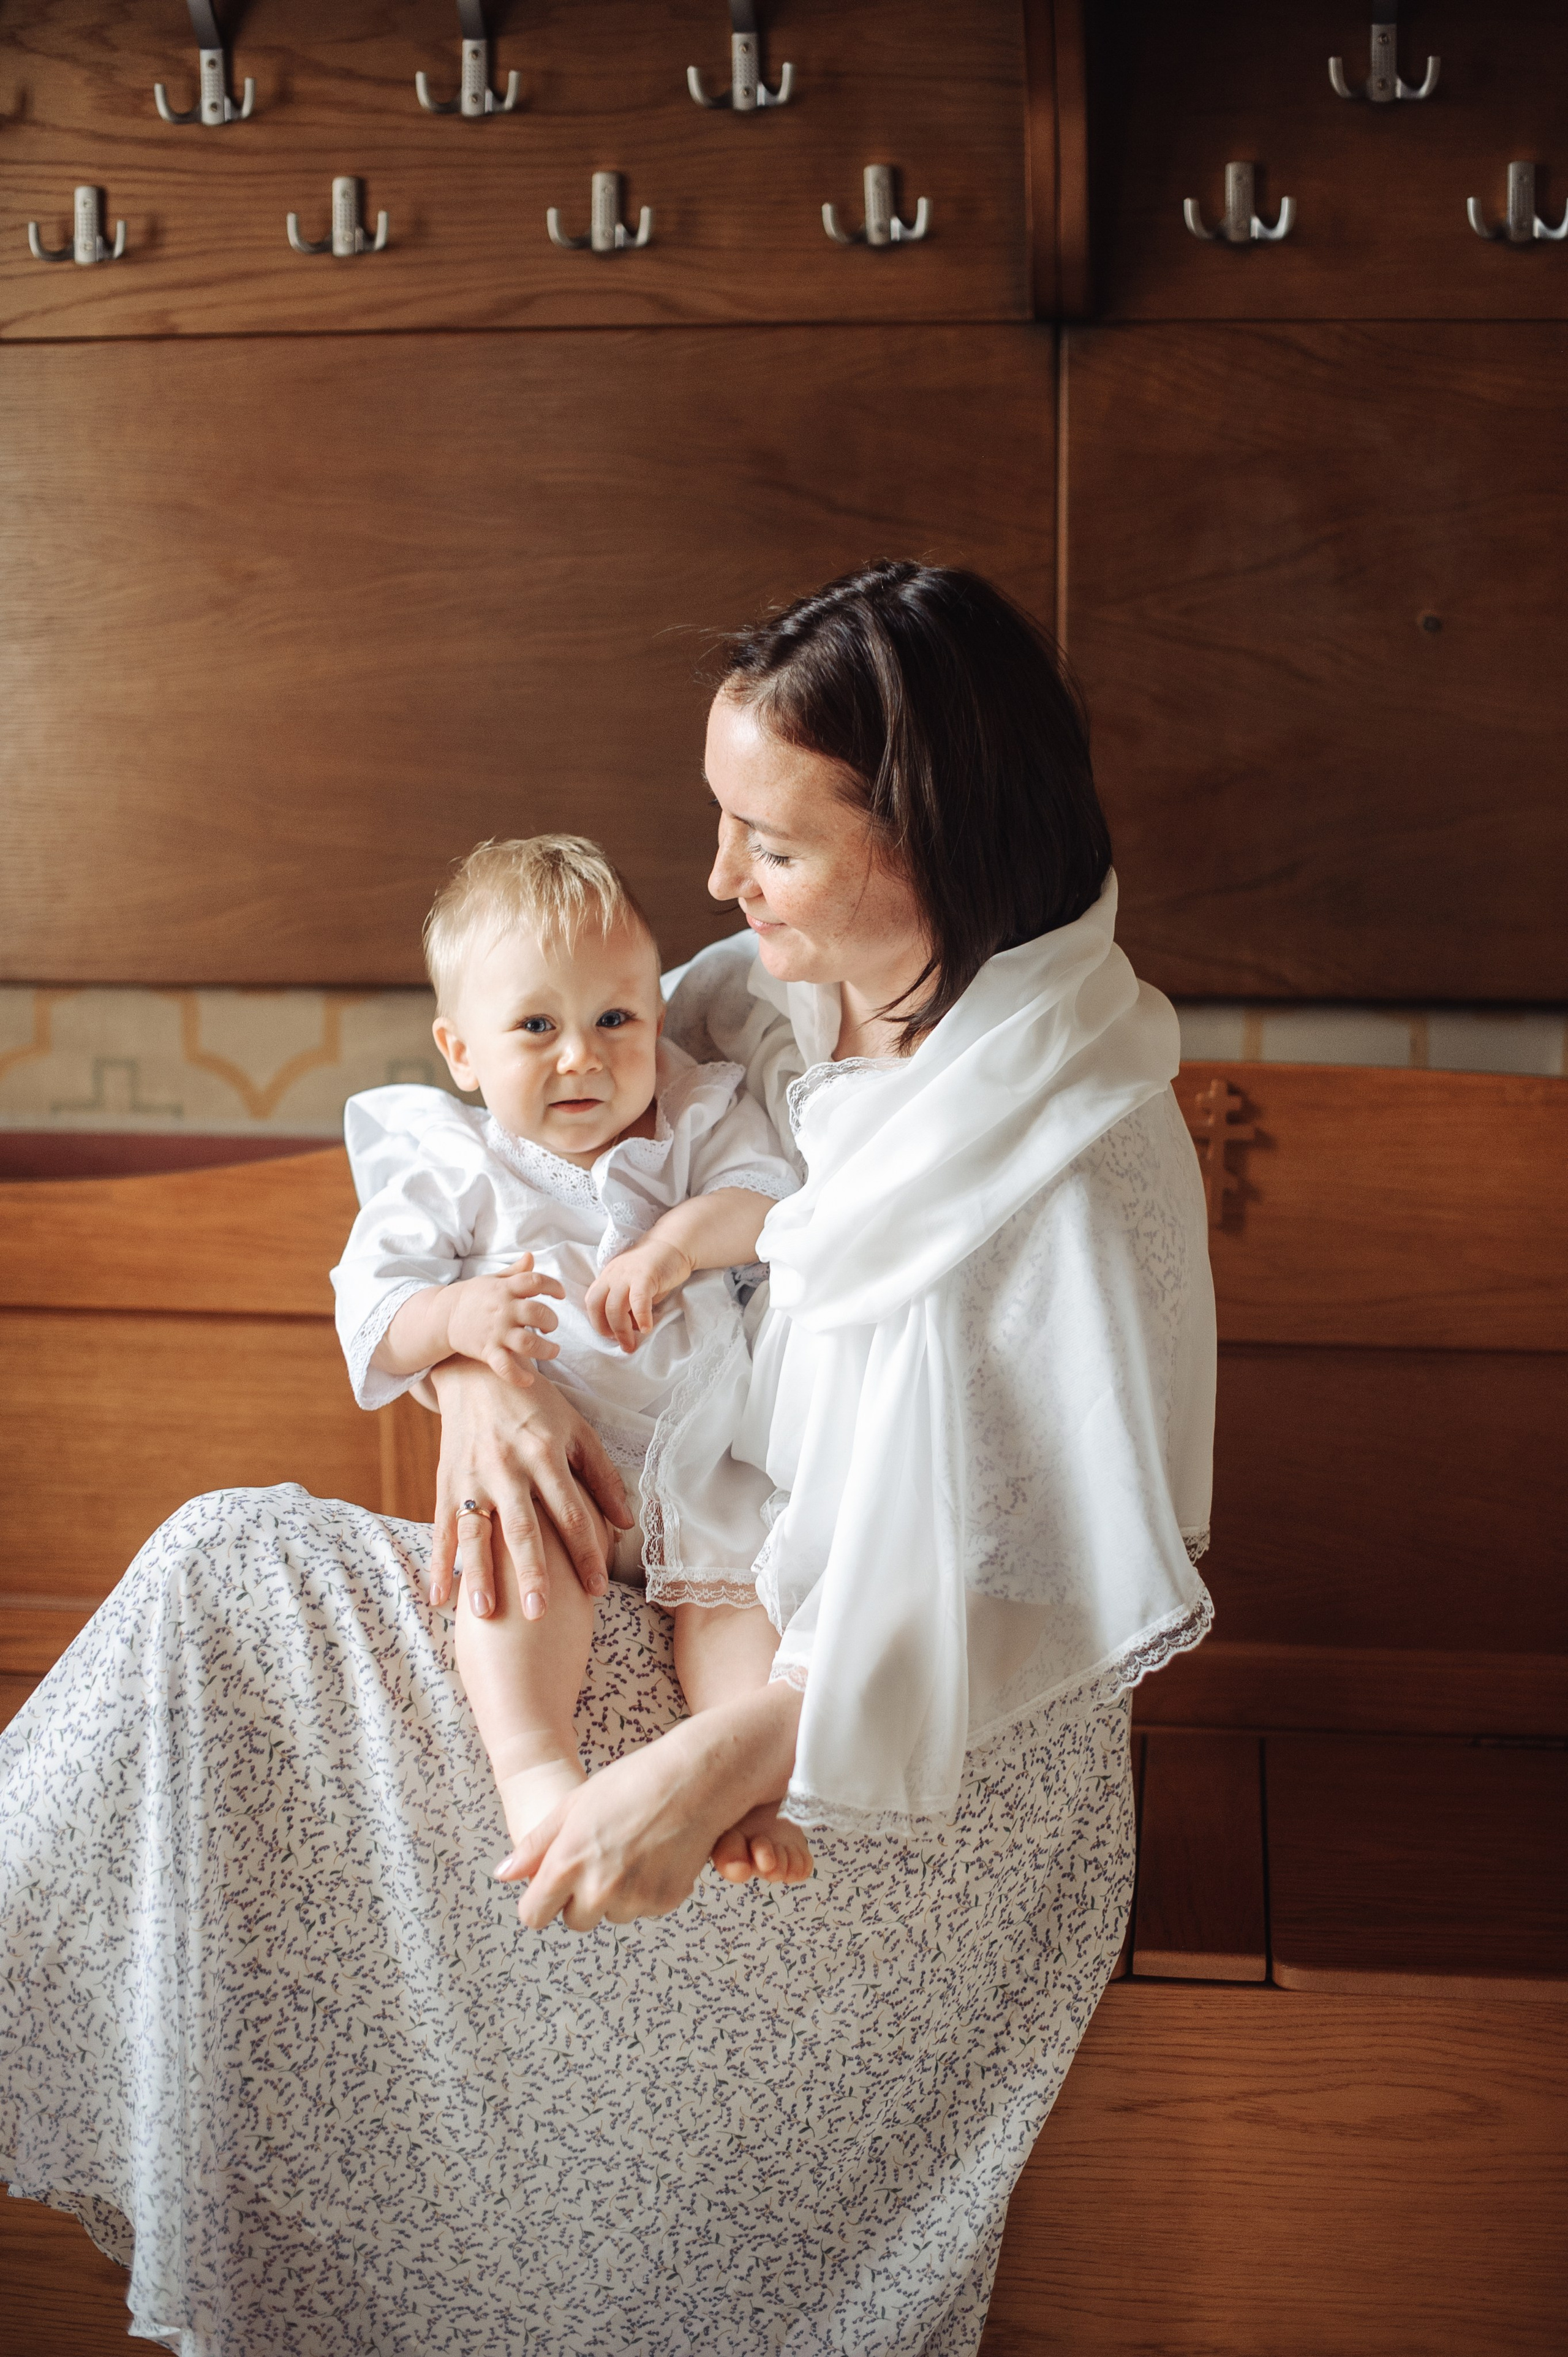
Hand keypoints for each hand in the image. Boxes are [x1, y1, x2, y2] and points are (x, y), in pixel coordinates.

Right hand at [428, 1359, 631, 1619]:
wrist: (477, 1372)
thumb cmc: (536, 1405)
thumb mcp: (576, 1429)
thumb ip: (602, 1476)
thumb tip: (626, 1522)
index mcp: (545, 1454)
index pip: (571, 1513)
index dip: (585, 1552)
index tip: (595, 1590)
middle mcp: (507, 1467)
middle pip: (522, 1528)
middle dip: (531, 1573)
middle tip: (539, 1614)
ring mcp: (472, 1476)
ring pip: (475, 1532)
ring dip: (479, 1573)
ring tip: (484, 1612)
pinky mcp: (446, 1481)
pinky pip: (441, 1528)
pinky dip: (439, 1563)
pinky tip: (440, 1598)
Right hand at [445, 1255, 563, 1387]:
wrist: (443, 1316)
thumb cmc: (474, 1297)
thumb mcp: (493, 1280)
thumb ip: (515, 1271)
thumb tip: (531, 1256)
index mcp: (506, 1289)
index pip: (536, 1281)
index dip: (553, 1286)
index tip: (560, 1294)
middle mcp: (503, 1310)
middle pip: (537, 1313)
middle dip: (551, 1321)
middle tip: (550, 1327)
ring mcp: (496, 1332)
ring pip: (528, 1343)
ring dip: (546, 1349)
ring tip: (553, 1350)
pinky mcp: (487, 1351)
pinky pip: (505, 1367)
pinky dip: (518, 1376)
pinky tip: (529, 1379)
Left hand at [496, 1726, 732, 1929]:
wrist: (695, 1779)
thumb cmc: (631, 1782)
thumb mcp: (573, 1805)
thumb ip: (535, 1845)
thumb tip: (505, 1874)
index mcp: (567, 1864)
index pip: (534, 1915)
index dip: (541, 1901)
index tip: (551, 1889)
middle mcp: (598, 1889)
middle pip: (575, 1920)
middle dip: (581, 1898)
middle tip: (601, 1856)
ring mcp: (634, 1899)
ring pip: (612, 1914)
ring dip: (616, 1895)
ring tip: (632, 1849)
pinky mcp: (664, 1901)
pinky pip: (644, 1908)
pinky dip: (647, 1890)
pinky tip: (656, 1854)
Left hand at [584, 1237, 692, 1353]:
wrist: (674, 1243)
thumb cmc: (656, 1269)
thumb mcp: (635, 1287)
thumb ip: (629, 1305)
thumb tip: (631, 1329)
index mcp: (607, 1278)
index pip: (592, 1302)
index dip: (598, 1322)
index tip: (611, 1336)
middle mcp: (612, 1275)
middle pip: (597, 1306)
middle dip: (606, 1330)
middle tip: (621, 1345)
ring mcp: (627, 1274)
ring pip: (614, 1307)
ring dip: (622, 1330)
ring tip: (632, 1344)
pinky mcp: (645, 1275)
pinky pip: (638, 1300)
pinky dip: (641, 1317)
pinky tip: (646, 1329)